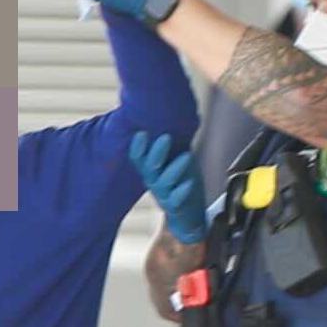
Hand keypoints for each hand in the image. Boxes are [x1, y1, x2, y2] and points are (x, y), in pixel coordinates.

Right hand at [129, 129, 205, 244]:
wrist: (188, 215)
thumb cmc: (182, 180)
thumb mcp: (176, 157)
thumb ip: (174, 141)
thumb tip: (175, 111)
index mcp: (150, 168)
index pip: (138, 157)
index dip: (138, 146)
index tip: (141, 132)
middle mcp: (153, 181)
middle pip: (149, 166)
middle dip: (156, 152)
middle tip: (166, 137)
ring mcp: (163, 194)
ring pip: (164, 181)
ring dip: (174, 168)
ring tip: (187, 156)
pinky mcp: (175, 206)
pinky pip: (176, 199)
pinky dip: (182, 191)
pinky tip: (189, 183)